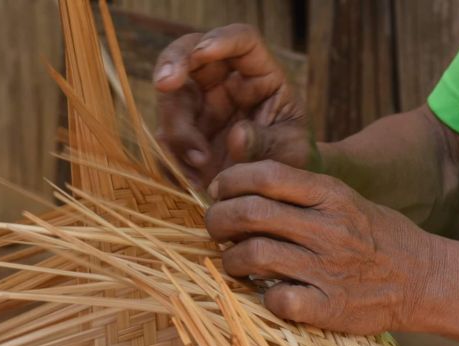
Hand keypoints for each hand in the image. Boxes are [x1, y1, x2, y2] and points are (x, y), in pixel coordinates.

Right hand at [153, 24, 316, 186]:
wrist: (279, 192)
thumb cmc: (294, 160)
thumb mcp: (292, 152)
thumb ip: (266, 143)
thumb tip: (237, 135)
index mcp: (261, 75)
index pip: (242, 41)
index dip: (221, 40)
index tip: (203, 52)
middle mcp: (227, 83)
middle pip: (191, 54)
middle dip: (173, 64)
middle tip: (165, 84)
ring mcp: (203, 106)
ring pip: (172, 97)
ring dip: (176, 126)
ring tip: (200, 162)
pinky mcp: (187, 133)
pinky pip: (167, 136)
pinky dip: (173, 157)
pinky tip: (194, 179)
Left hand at [205, 161, 439, 334]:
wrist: (425, 279)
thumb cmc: (377, 237)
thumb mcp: (347, 200)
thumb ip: (302, 193)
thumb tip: (244, 188)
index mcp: (332, 195)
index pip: (267, 175)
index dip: (231, 181)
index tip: (219, 191)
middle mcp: (328, 228)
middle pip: (251, 213)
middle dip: (218, 220)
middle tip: (215, 230)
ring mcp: (329, 269)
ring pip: (255, 255)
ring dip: (231, 261)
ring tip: (233, 264)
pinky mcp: (331, 307)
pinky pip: (278, 301)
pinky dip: (264, 298)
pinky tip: (268, 295)